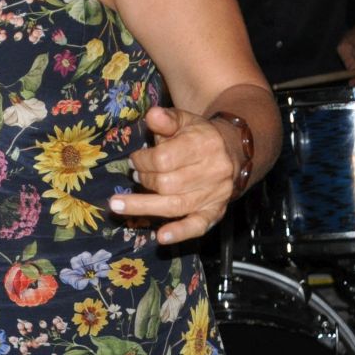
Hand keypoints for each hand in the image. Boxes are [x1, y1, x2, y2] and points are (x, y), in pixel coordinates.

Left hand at [109, 106, 239, 245]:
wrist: (234, 151)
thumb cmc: (200, 136)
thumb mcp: (185, 120)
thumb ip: (167, 119)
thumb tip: (152, 116)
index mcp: (203, 144)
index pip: (164, 159)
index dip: (143, 161)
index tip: (134, 160)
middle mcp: (212, 171)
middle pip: (167, 184)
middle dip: (144, 181)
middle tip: (134, 177)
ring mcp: (214, 194)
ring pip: (176, 205)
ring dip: (145, 206)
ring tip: (120, 206)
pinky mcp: (216, 211)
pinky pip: (198, 225)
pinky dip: (179, 232)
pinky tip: (161, 237)